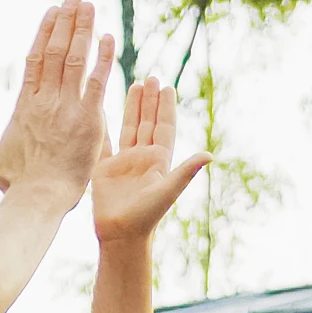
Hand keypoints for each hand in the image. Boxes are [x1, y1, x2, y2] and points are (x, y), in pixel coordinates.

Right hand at [0, 0, 114, 207]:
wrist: (38, 198)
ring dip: (83, 29)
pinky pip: (97, 81)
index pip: (35, 59)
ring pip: (75, 59)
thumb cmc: (16, 183)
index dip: (44, 33)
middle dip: (66, 21)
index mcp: (24, 105)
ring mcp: (67, 107)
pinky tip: (108, 37)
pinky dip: (103, 58)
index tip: (52, 12)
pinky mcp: (88, 119)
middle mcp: (45, 100)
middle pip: (56, 51)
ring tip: (89, 6)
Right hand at [91, 76, 211, 245]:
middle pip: (147, 122)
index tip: (168, 86)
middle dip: (150, 100)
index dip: (166, 107)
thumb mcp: (168, 191)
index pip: (163, 127)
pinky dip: (103, 125)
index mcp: (159, 160)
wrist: (122, 235)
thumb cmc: (147, 216)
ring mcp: (124, 162)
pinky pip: (104, 141)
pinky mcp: (105, 168)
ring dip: (132, 107)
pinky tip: (102, 109)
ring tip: (135, 84)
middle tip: (152, 77)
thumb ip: (186, 171)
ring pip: (129, 127)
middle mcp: (142, 158)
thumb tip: (210, 155)